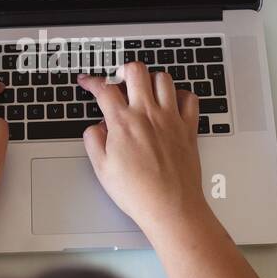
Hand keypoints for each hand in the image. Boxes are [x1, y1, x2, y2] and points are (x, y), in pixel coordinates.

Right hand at [76, 62, 214, 235]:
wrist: (170, 207)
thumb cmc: (138, 192)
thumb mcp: (102, 169)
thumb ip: (94, 141)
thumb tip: (95, 127)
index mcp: (123, 122)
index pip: (104, 89)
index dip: (91, 81)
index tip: (87, 82)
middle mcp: (148, 114)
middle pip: (136, 71)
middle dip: (123, 70)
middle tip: (118, 81)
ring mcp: (171, 119)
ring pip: (163, 78)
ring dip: (151, 80)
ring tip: (144, 91)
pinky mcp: (188, 128)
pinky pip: (189, 98)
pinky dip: (180, 95)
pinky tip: (171, 103)